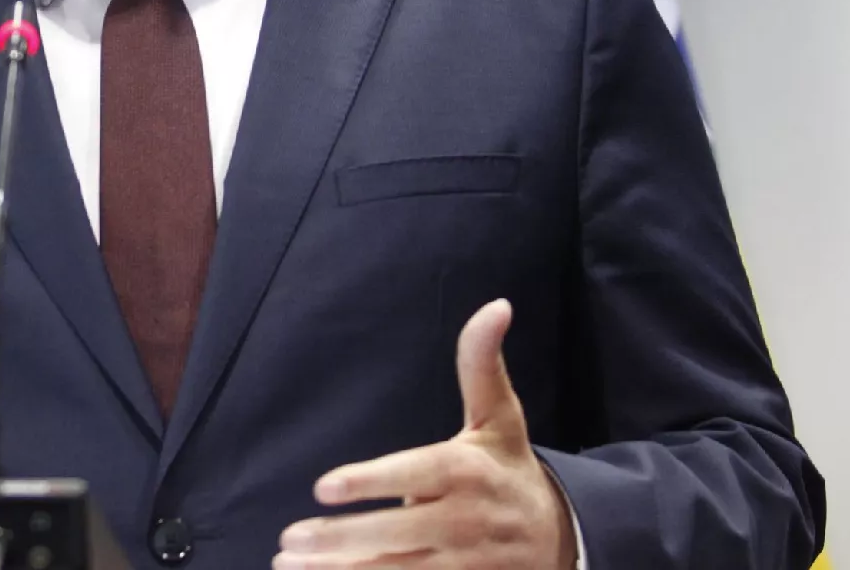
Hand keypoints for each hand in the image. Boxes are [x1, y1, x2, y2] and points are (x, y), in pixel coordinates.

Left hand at [274, 300, 576, 568]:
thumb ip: (481, 364)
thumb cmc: (509, 469)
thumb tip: (496, 306)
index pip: (413, 475)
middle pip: (396, 532)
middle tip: (289, 537)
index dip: (370, 483)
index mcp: (466, 470)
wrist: (561, 538)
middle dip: (341, 538)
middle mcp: (463, 520)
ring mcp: (463, 563)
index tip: (324, 487)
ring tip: (288, 566)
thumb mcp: (500, 416)